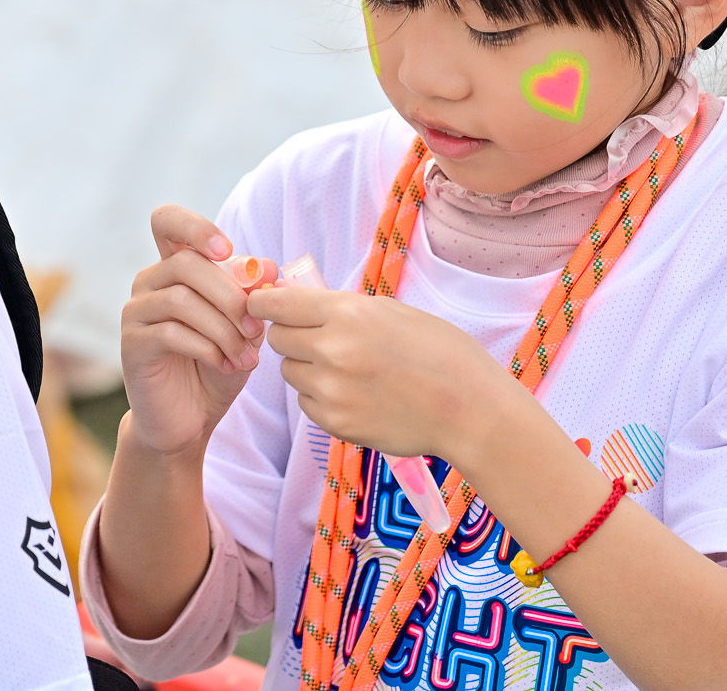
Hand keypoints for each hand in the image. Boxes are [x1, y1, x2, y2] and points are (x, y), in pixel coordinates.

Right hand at [117, 205, 267, 456]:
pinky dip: (207, 348)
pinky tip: (224, 365)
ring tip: (246, 355)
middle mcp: (149, 282)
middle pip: (186, 263)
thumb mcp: (244, 328)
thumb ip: (253, 297)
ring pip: (181, 299)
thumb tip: (270, 268)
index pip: (167, 222)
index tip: (227, 249)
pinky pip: (170, 332)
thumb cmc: (217, 367)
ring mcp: (136, 312)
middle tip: (256, 328)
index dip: (195, 226)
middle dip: (230, 295)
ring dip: (223, 328)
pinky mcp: (132, 344)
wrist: (190, 419)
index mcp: (174, 267)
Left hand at [245, 285, 518, 461]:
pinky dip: (322, 398)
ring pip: (291, 374)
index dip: (263, 303)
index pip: (278, 304)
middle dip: (289, 336)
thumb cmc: (440, 352)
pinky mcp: (336, 423)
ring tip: (347, 370)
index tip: (258, 304)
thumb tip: (304, 305)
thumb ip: (344, 310)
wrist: (468, 408)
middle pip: (278, 339)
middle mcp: (332, 351)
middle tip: (313, 338)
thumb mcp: (393, 312)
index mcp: (347, 314)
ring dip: (307, 369)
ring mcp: (332, 390)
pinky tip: (356, 395)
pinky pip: (308, 404)